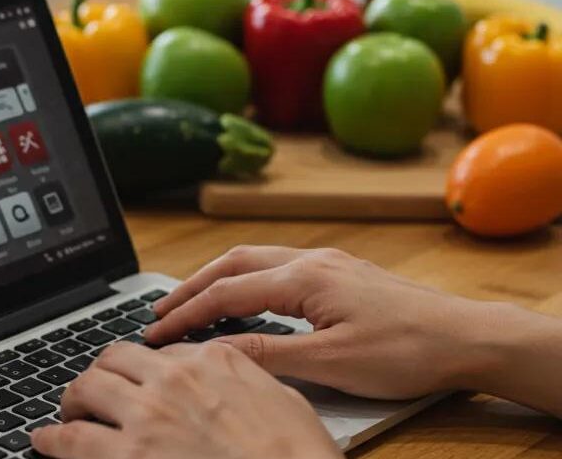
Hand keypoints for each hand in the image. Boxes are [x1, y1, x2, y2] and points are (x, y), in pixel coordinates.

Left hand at [30, 341, 341, 458]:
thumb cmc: (299, 456)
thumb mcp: (284, 401)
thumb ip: (246, 381)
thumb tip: (228, 379)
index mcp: (212, 361)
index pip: (161, 352)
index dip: (143, 370)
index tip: (136, 381)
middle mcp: (173, 379)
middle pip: (114, 360)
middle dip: (100, 376)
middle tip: (93, 393)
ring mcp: (146, 415)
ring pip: (85, 389)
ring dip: (73, 401)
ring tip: (68, 415)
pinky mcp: (127, 455)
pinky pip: (71, 440)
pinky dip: (50, 439)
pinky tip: (44, 441)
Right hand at [144, 246, 495, 399]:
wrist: (467, 337)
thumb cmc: (408, 351)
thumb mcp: (333, 363)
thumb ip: (271, 355)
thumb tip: (217, 354)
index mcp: (304, 278)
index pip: (226, 293)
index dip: (185, 313)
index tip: (155, 333)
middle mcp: (311, 260)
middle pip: (233, 263)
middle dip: (191, 285)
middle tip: (160, 310)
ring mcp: (328, 263)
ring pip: (255, 259)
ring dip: (218, 278)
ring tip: (191, 301)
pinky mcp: (341, 272)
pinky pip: (278, 266)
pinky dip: (246, 279)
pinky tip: (245, 297)